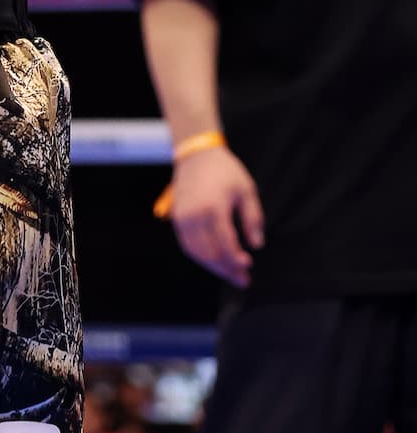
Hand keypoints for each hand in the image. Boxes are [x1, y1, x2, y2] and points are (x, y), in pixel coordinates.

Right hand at [169, 144, 264, 286]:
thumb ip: (253, 218)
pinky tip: (214, 260)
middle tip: (242, 279)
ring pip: (197, 253)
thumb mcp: (246, 190)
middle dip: (227, 270)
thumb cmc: (225, 170)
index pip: (225, 245)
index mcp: (214, 208)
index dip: (237, 261)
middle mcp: (195, 215)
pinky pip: (187, 245)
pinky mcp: (176, 218)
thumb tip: (256, 245)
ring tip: (229, 273)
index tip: (248, 266)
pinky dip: (201, 257)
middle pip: (210, 254)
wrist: (197, 154)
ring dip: (214, 267)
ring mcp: (183, 217)